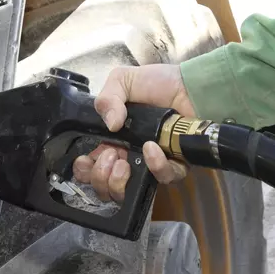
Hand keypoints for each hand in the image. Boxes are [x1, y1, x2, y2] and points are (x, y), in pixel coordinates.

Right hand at [72, 65, 194, 202]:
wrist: (190, 85)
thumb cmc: (158, 83)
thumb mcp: (122, 80)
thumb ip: (106, 99)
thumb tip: (110, 125)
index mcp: (112, 140)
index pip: (90, 167)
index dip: (84, 170)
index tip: (86, 159)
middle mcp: (128, 157)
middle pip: (104, 188)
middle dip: (99, 178)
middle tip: (110, 156)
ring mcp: (150, 165)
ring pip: (128, 192)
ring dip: (119, 181)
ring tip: (123, 161)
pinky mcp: (174, 166)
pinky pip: (163, 178)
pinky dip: (155, 166)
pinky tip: (152, 148)